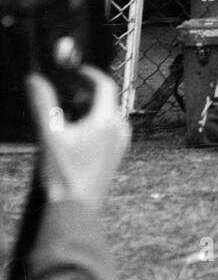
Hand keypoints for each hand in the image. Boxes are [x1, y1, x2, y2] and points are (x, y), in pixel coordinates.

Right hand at [29, 67, 129, 207]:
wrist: (76, 209)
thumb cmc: (64, 174)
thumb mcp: (49, 134)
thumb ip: (43, 103)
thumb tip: (35, 80)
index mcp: (107, 119)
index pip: (104, 84)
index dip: (89, 74)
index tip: (75, 70)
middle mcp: (119, 128)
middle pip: (106, 99)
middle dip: (86, 91)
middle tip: (67, 88)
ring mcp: (120, 142)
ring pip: (108, 114)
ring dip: (90, 107)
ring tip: (68, 109)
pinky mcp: (117, 154)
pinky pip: (109, 128)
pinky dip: (95, 121)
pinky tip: (76, 131)